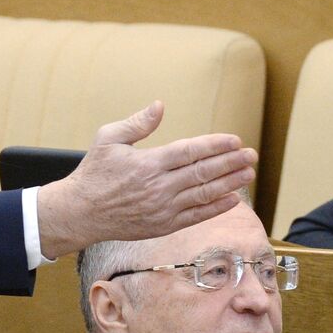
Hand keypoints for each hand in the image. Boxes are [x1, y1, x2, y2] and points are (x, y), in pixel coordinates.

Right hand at [36, 101, 257, 258]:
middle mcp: (159, 187)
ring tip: (248, 174)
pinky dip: (215, 208)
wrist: (80, 213)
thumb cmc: (94, 173)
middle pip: (203, 173)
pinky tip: (232, 199)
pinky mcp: (163, 225)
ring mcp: (163, 209)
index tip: (235, 140)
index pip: (190, 152)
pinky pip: (196, 217)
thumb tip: (160, 106)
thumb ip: (137, 123)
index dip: (215, 146)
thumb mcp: (108, 139)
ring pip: (204, 195)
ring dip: (230, 184)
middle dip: (231, 163)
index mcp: (148, 163)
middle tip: (251, 155)